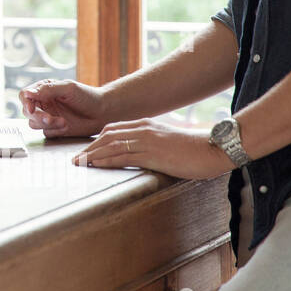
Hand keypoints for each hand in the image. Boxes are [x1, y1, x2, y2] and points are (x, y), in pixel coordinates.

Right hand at [19, 79, 109, 137]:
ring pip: (34, 124)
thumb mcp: (67, 88)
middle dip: (38, 117)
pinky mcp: (54, 129)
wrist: (103, 113)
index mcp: (44, 90)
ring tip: (63, 122)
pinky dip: (55, 131)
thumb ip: (46, 90)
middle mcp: (43, 103)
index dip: (26, 103)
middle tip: (50, 119)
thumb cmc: (88, 97)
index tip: (32, 110)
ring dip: (47, 124)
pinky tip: (66, 126)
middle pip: (27, 112)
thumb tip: (27, 93)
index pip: (25, 95)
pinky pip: (46, 133)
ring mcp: (48, 116)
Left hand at [73, 118, 233, 178]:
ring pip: (111, 144)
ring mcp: (147, 140)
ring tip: (79, 164)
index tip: (85, 150)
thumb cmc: (195, 149)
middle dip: (89, 147)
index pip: (112, 129)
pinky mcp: (152, 153)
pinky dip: (106, 160)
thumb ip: (151, 144)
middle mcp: (143, 129)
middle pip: (107, 135)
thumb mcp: (167, 142)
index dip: (96, 140)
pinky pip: (123, 156)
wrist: (214, 148)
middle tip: (75, 159)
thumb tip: (140, 155)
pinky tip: (96, 166)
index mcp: (146, 125)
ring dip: (92, 154)